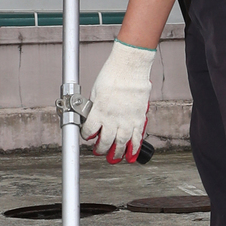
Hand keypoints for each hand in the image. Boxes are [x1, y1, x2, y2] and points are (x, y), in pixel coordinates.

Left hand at [81, 39, 155, 162]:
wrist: (130, 68)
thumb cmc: (112, 75)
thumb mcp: (96, 92)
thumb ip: (95, 107)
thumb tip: (94, 116)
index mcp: (98, 111)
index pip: (89, 131)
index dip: (86, 135)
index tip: (88, 135)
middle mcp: (112, 118)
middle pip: (106, 142)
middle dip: (101, 149)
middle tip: (99, 151)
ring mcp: (127, 119)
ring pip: (121, 143)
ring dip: (117, 152)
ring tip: (114, 157)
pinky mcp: (139, 118)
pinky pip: (137, 137)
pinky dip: (134, 147)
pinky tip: (131, 153)